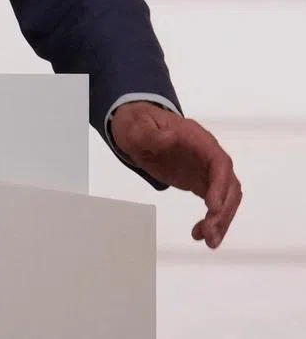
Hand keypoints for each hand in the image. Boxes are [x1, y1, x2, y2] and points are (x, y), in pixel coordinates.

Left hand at [110, 101, 241, 248]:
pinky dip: (212, 221)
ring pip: (227, 198)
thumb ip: (151, 133)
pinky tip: (199, 234)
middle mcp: (207, 154)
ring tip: (208, 240)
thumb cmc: (138, 125)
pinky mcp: (201, 182)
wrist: (137, 129)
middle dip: (224, 210)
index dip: (220, 184)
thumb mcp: (137, 126)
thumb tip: (171, 137)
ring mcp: (206, 169)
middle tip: (210, 232)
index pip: (219, 162)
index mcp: (197, 138)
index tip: (213, 207)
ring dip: (222, 221)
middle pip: (229, 184)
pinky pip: (215, 205)